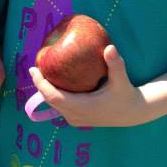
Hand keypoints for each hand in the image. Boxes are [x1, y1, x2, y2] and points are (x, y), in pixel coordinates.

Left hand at [28, 44, 145, 127]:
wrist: (132, 113)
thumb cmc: (126, 95)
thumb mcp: (121, 80)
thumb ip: (115, 64)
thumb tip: (109, 47)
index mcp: (82, 107)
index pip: (53, 97)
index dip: (41, 84)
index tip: (33, 69)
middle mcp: (75, 116)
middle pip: (50, 100)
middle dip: (40, 85)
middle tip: (35, 67)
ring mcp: (75, 119)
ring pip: (54, 104)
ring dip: (46, 90)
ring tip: (41, 73)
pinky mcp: (77, 118)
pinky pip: (60, 106)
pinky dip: (54, 94)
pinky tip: (54, 81)